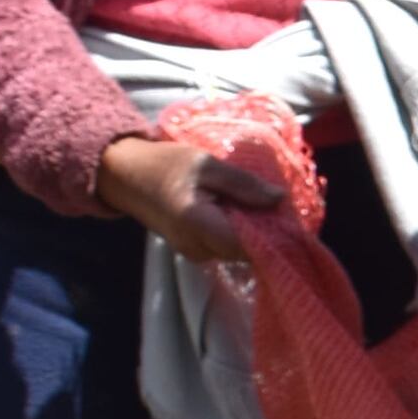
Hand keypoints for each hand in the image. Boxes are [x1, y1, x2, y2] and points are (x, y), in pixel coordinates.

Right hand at [96, 131, 280, 266]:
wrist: (126, 176)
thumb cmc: (165, 165)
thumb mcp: (207, 164)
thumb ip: (243, 184)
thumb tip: (280, 200)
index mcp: (200, 225)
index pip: (251, 246)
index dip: (275, 237)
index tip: (292, 220)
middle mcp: (198, 248)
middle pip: (247, 252)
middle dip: (267, 234)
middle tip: (277, 208)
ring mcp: (194, 254)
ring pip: (238, 252)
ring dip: (253, 234)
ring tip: (256, 206)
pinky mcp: (194, 252)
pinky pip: (226, 249)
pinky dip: (238, 234)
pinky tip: (239, 214)